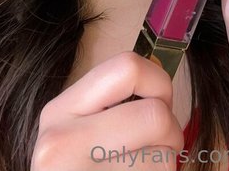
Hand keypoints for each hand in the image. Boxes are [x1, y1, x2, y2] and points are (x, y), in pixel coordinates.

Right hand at [30, 52, 183, 169]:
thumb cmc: (83, 168)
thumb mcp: (81, 129)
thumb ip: (113, 102)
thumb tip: (160, 83)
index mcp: (59, 110)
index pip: (128, 67)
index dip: (156, 82)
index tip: (155, 101)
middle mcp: (60, 143)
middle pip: (156, 114)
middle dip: (169, 130)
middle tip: (156, 145)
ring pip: (165, 156)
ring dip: (165, 163)